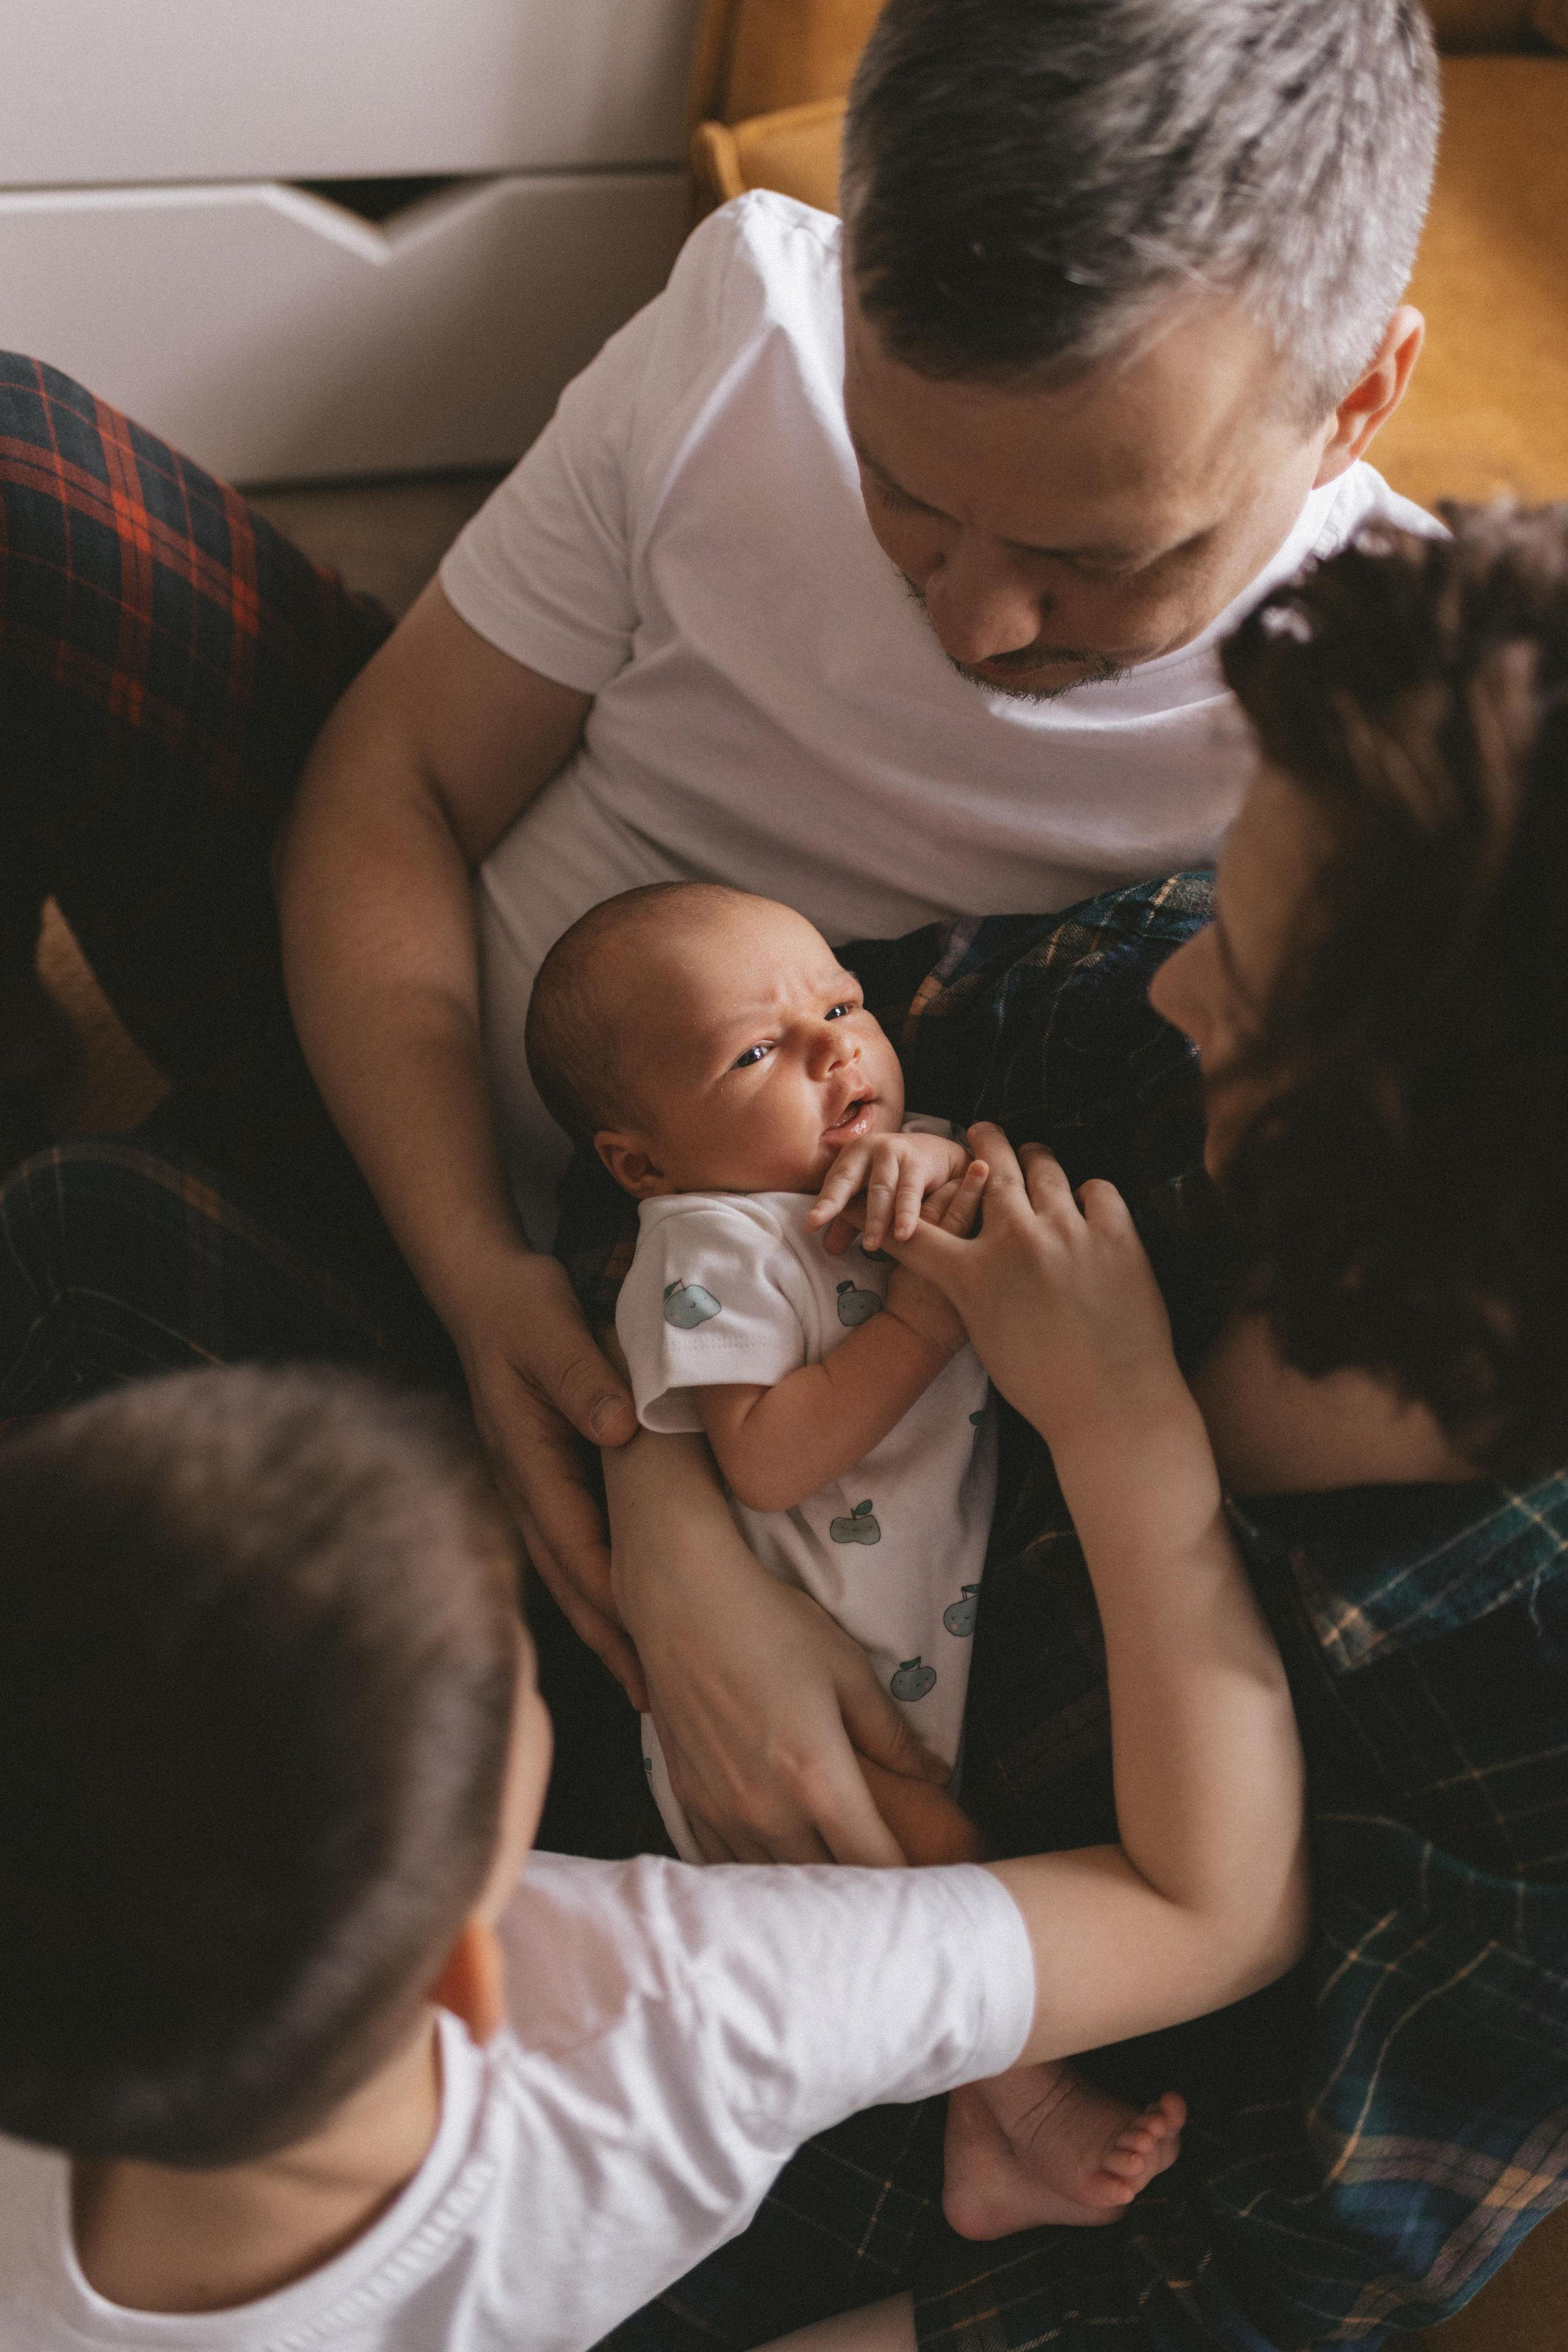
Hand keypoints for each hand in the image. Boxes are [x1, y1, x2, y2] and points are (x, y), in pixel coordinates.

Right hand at [447, 1249, 643, 1703]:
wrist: (482, 1291)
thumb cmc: (520, 1308)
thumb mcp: (552, 1329)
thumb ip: (583, 1377)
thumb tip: (619, 1428)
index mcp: (530, 1464)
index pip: (577, 1549)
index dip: (614, 1603)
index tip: (650, 1650)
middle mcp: (524, 1488)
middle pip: (569, 1581)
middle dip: (610, 1640)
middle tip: (655, 1698)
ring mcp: (530, 1488)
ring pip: (567, 1571)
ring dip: (604, 1622)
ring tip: (645, 1677)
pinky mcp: (542, 1478)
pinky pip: (572, 1545)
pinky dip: (599, 1584)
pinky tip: (628, 1608)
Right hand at [608, 1435, 950, 1863]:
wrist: (682, 1600)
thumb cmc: (771, 1625)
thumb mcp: (847, 1670)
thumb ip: (892, 1734)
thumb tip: (936, 1776)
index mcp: (817, 1779)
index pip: (874, 1864)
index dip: (907, 1881)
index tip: (927, 1883)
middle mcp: (767, 1809)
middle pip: (825, 1886)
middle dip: (862, 1893)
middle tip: (888, 1890)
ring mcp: (722, 1810)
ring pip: (773, 1883)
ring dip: (807, 1886)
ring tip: (836, 1881)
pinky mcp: (688, 1800)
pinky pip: (726, 1862)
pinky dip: (758, 1870)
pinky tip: (779, 1859)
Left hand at [808, 1127, 971, 1252]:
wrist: (936, 1153)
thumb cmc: (894, 1177)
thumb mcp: (868, 1195)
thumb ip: (851, 1220)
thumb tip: (829, 1249)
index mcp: (852, 1156)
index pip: (834, 1183)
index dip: (824, 1204)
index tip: (810, 1225)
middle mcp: (871, 1148)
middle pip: (851, 1181)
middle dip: (837, 1206)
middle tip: (826, 1234)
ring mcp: (895, 1152)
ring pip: (882, 1190)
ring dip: (877, 1219)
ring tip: (871, 1246)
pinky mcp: (919, 1162)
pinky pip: (910, 1192)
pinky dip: (907, 1214)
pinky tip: (903, 1234)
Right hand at [886, 1125, 1182, 1465]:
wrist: (1115, 1408)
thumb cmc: (1044, 1386)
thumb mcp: (985, 1336)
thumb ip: (973, 1287)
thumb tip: (975, 1254)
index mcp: (972, 1276)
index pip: (917, 1228)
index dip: (900, 1207)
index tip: (900, 1187)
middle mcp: (1015, 1243)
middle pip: (988, 1167)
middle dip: (982, 1143)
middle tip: (981, 1130)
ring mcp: (1067, 1232)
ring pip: (1044, 1167)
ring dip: (1034, 1159)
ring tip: (1034, 1155)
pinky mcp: (1116, 1234)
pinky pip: (1097, 1188)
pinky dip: (1087, 1195)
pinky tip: (1086, 1205)